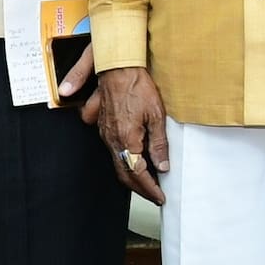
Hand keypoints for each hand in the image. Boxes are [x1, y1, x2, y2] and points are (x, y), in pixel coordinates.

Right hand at [86, 65, 170, 208]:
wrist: (117, 67)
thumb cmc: (137, 86)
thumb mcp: (156, 116)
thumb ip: (159, 144)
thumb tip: (162, 166)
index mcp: (127, 140)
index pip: (138, 174)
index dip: (150, 188)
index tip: (160, 196)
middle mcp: (112, 140)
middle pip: (124, 174)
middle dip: (140, 188)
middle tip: (154, 195)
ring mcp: (105, 134)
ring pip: (117, 164)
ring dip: (131, 176)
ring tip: (147, 181)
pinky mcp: (102, 126)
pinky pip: (111, 151)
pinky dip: (123, 161)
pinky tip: (133, 159)